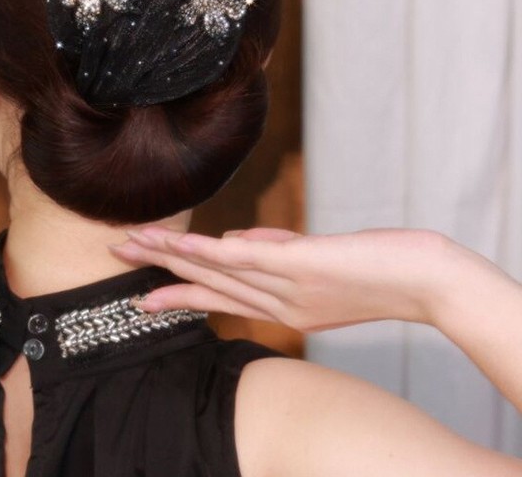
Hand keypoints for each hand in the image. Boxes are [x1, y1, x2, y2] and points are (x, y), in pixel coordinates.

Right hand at [109, 226, 468, 332]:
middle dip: (160, 269)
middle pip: (208, 284)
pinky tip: (183, 243)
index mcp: (281, 308)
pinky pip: (247, 259)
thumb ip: (273, 250)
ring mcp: (287, 285)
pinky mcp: (301, 265)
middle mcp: (277, 304)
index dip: (177, 292)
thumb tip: (233, 235)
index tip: (142, 294)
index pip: (219, 298)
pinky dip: (210, 252)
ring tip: (134, 242)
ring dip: (172, 255)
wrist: (426, 281)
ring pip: (218, 270)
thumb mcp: (317, 265)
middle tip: (118, 253)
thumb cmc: (377, 271)